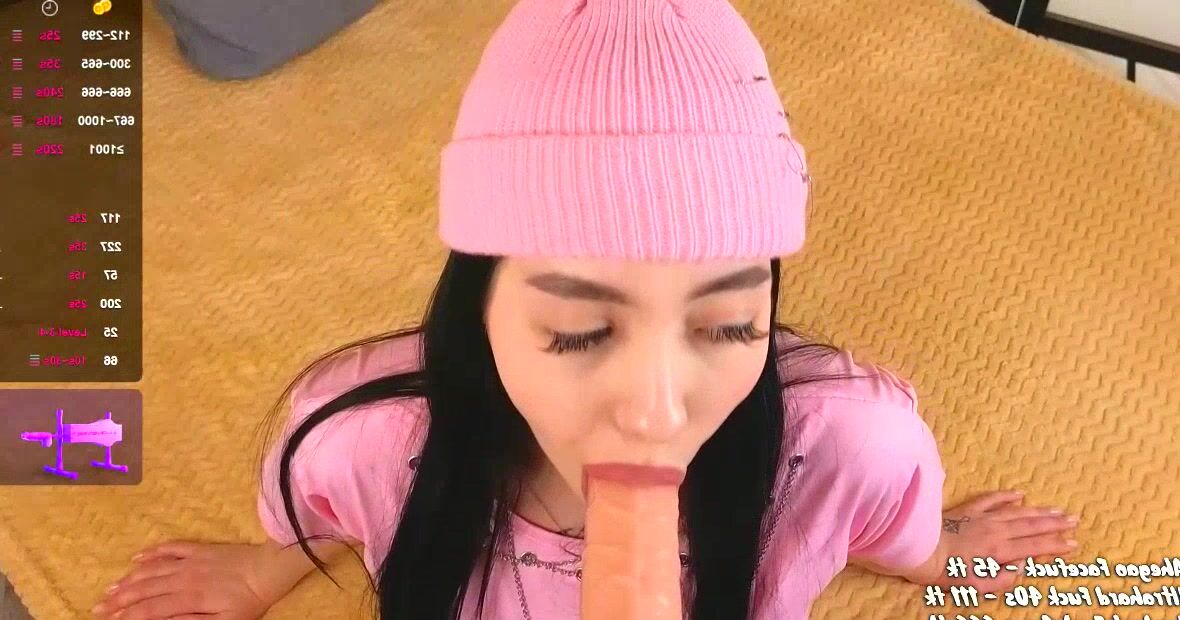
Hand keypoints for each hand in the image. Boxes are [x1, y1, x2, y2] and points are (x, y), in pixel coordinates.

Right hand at [93, 540, 279, 619]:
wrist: (269, 568)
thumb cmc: (248, 601)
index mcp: (188, 597)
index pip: (149, 610)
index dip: (127, 616)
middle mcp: (183, 577)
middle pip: (144, 589)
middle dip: (119, 599)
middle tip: (98, 606)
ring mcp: (191, 560)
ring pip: (152, 569)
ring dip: (129, 579)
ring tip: (110, 587)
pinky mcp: (200, 548)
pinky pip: (171, 547)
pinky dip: (153, 552)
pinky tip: (138, 556)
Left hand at [909, 490, 1078, 593]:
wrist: (920, 549)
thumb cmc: (948, 572)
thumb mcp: (978, 586)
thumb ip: (1004, 578)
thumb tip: (1022, 565)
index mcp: (1000, 551)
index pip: (1035, 547)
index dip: (1055, 546)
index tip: (1073, 543)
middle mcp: (996, 531)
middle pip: (1031, 525)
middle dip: (1055, 524)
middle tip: (1075, 520)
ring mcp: (982, 517)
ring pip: (1017, 511)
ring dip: (1038, 510)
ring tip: (1057, 509)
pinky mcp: (966, 509)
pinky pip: (990, 499)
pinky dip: (1005, 496)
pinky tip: (1019, 494)